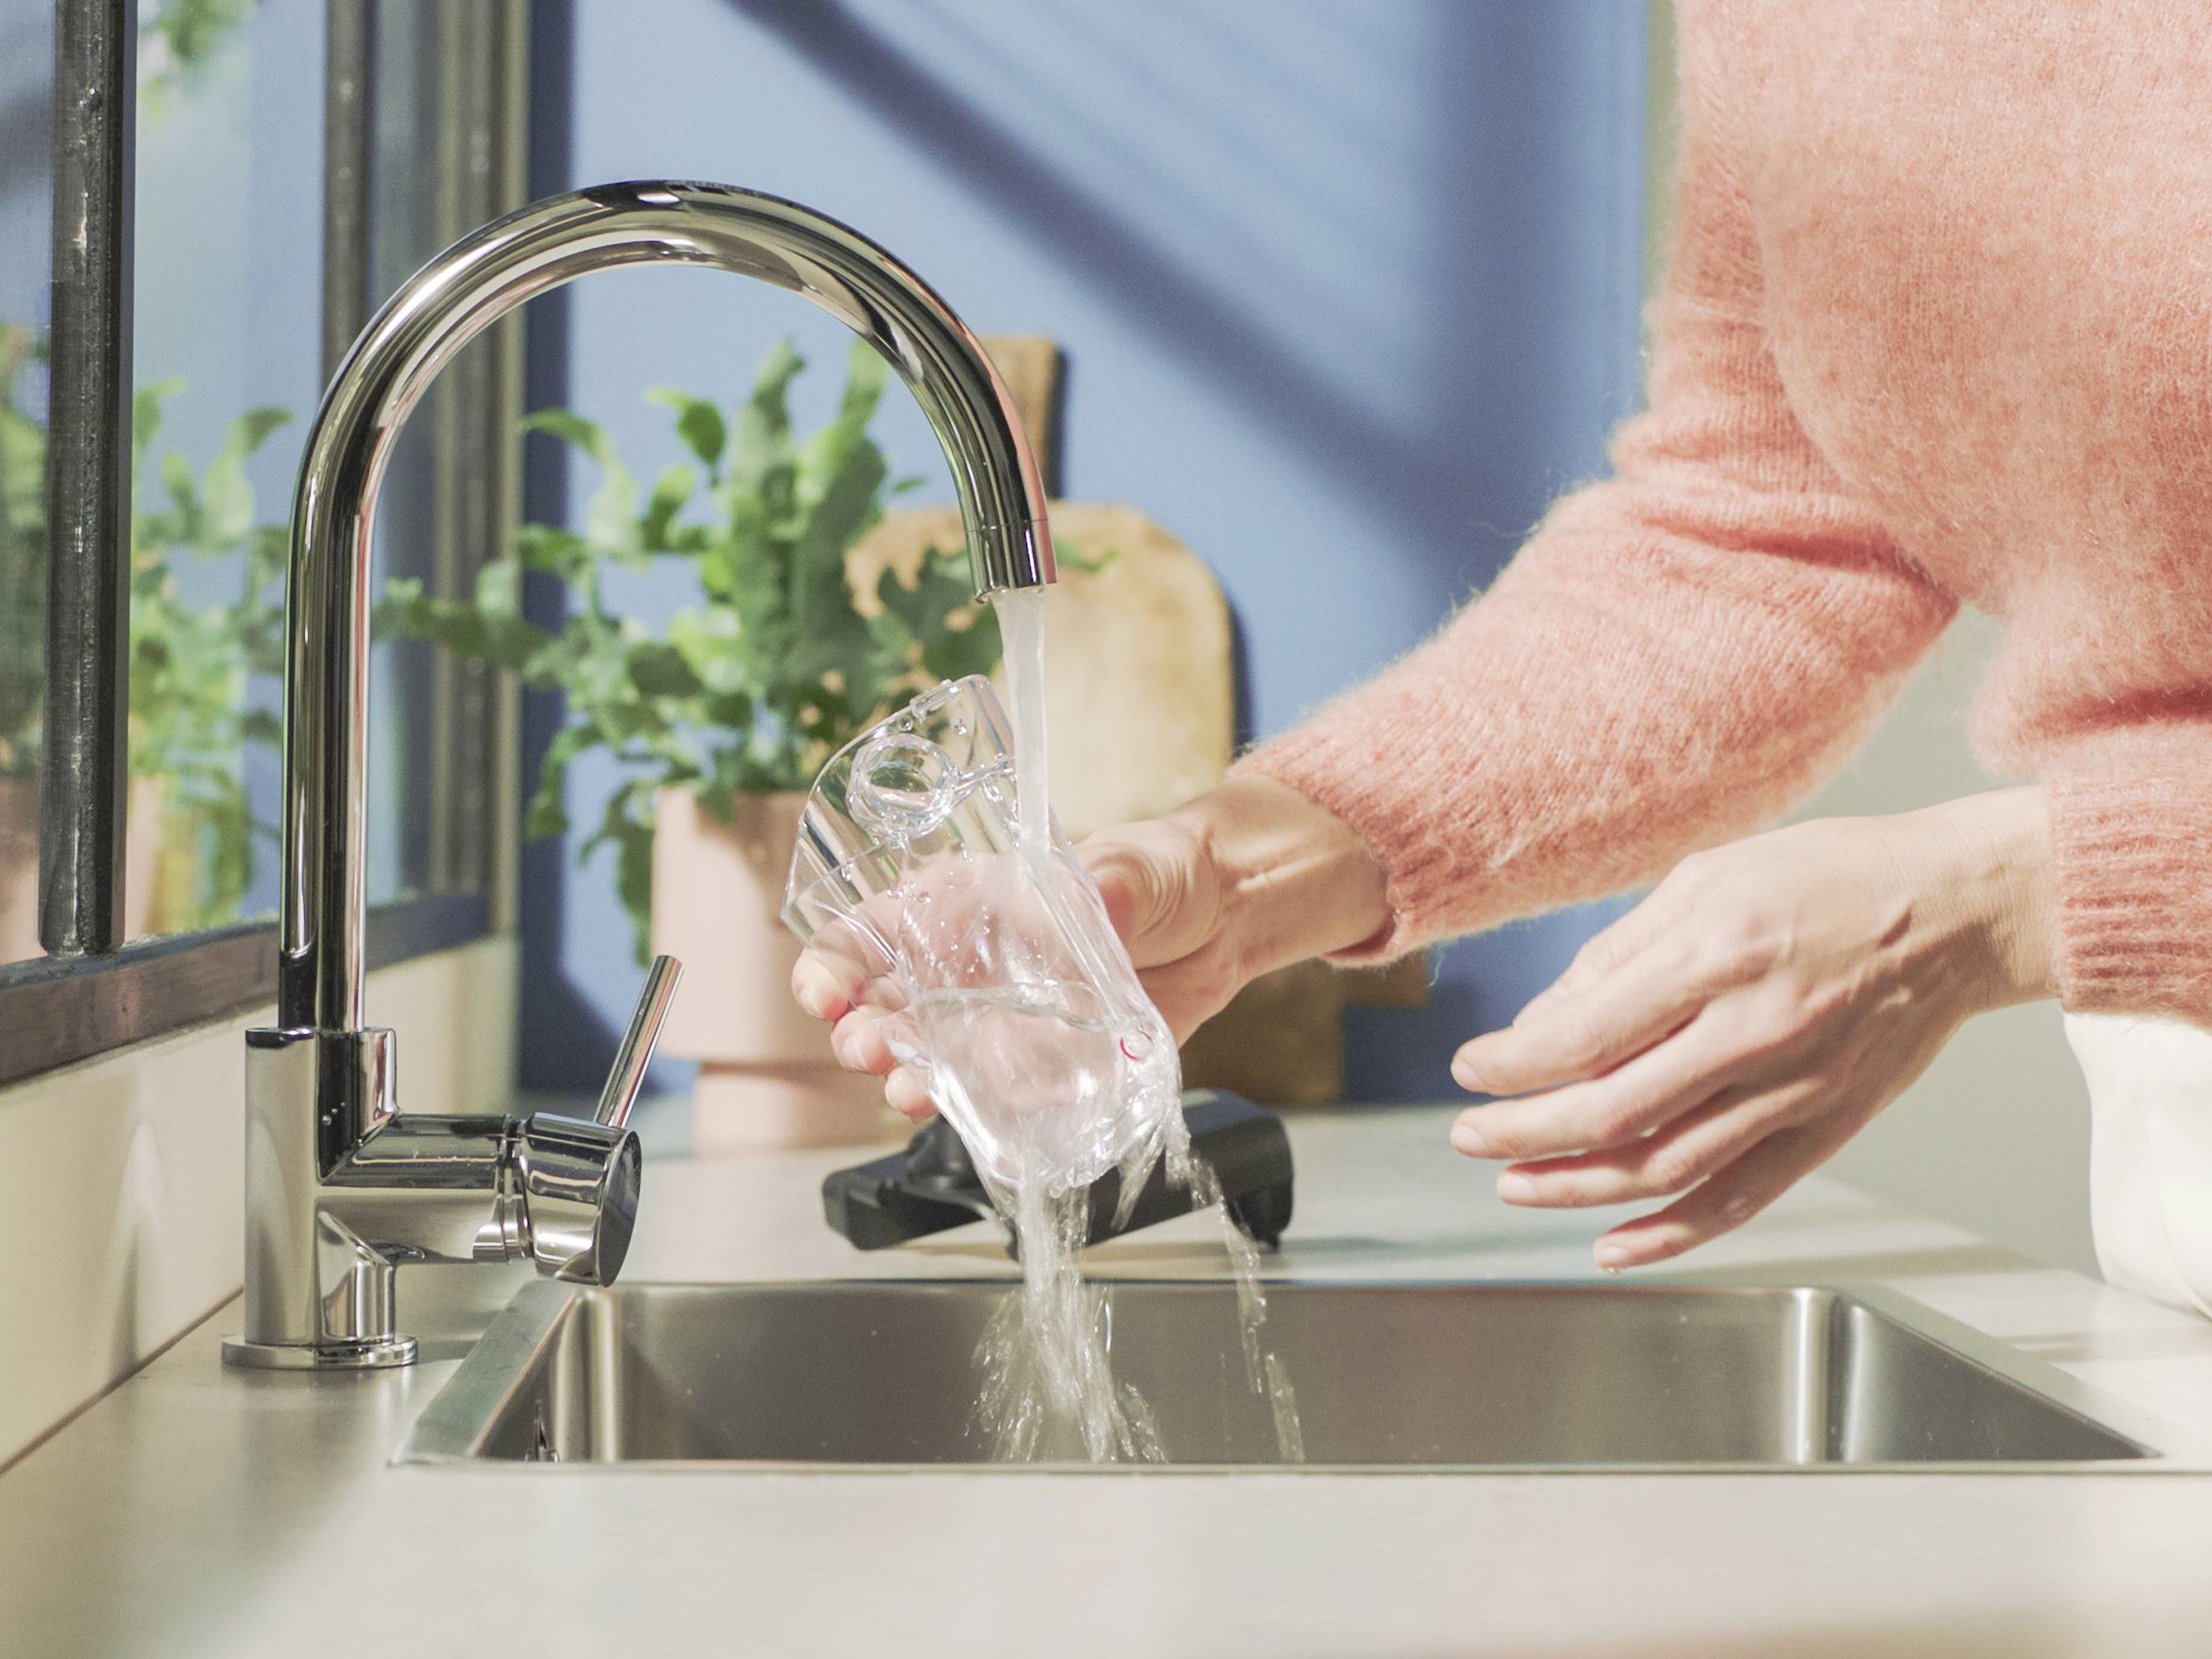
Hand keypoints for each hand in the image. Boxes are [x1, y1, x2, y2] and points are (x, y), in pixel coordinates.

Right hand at [792, 775, 1388, 1117]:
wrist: (1221, 922)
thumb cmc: (1159, 876)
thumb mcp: (1131, 869)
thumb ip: (1111, 888)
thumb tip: (1103, 901)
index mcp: (963, 903)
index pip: (874, 929)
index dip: (837, 960)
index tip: (825, 990)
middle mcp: (968, 968)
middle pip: (886, 1006)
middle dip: (863, 1030)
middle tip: (865, 1047)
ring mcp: (1000, 1022)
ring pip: (929, 1059)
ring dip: (907, 1077)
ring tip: (906, 1089)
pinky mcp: (1042, 1066)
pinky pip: (996, 1099)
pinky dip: (978, 1112)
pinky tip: (968, 1115)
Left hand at [1449, 788, 2054, 1268]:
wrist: (1961, 907)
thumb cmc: (1829, 877)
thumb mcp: (1708, 878)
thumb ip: (1620, 953)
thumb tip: (1544, 1021)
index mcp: (1716, 953)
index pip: (1585, 1035)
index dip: (1513, 1065)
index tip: (1470, 1071)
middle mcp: (1755, 1029)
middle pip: (1611, 1111)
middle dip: (1522, 1133)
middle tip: (1469, 1137)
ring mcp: (1798, 1088)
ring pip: (1666, 1166)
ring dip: (1577, 1189)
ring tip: (1516, 1189)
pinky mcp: (1831, 1127)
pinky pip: (1740, 1198)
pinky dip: (1671, 1234)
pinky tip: (1613, 1246)